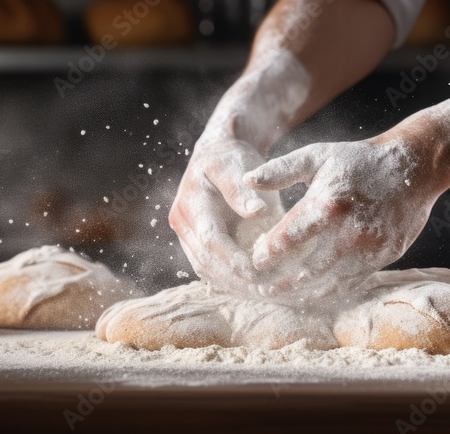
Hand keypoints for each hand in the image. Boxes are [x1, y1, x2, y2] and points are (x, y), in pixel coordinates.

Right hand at [169, 131, 277, 296]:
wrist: (220, 154)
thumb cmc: (230, 157)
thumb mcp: (234, 165)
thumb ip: (241, 189)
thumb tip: (255, 213)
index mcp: (190, 205)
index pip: (211, 241)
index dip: (233, 259)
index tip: (259, 271)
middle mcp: (183, 224)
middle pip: (207, 262)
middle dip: (236, 279)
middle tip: (266, 292)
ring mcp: (188, 236)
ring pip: (208, 271)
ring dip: (233, 286)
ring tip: (263, 295)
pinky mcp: (199, 244)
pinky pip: (213, 270)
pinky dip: (232, 282)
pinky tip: (255, 289)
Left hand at [243, 136, 439, 298]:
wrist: (414, 168)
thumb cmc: (360, 160)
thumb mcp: (319, 156)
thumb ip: (281, 170)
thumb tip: (248, 180)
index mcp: (327, 205)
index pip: (287, 240)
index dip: (266, 254)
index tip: (254, 260)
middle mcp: (348, 233)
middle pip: (305, 271)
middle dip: (280, 283)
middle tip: (261, 288)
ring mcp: (368, 249)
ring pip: (328, 284)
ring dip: (303, 293)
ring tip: (283, 295)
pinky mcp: (383, 258)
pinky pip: (351, 284)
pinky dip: (329, 292)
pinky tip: (313, 292)